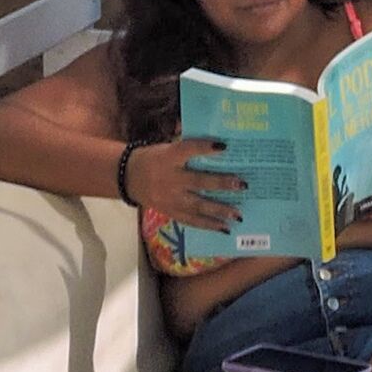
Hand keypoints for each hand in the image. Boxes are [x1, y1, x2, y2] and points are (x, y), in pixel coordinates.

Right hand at [126, 138, 240, 229]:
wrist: (128, 178)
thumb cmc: (154, 158)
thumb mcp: (167, 147)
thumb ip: (188, 146)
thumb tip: (215, 143)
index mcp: (169, 158)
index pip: (188, 150)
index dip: (204, 148)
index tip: (224, 146)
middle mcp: (170, 179)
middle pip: (199, 182)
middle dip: (221, 184)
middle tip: (242, 185)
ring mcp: (171, 199)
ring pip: (198, 206)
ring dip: (220, 210)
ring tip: (238, 215)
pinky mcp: (171, 212)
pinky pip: (192, 221)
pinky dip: (209, 225)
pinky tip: (224, 228)